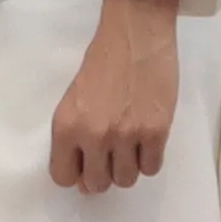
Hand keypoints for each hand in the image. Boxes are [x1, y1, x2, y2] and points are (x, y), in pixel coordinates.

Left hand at [53, 0, 187, 194]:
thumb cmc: (101, 65)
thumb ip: (74, 139)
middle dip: (102, 175)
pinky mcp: (157, 132)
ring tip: (128, 146)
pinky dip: (148, 160)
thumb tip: (84, 180)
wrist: (135, 37)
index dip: (75, 174)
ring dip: (127, 168)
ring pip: (126, 180)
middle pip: (97, 184)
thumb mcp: (73, 101)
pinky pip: (151, 169)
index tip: (84, 165)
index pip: (63, 177)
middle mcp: (94, 135)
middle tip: (109, 156)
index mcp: (66, 126)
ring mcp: (127, 135)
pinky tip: (145, 142)